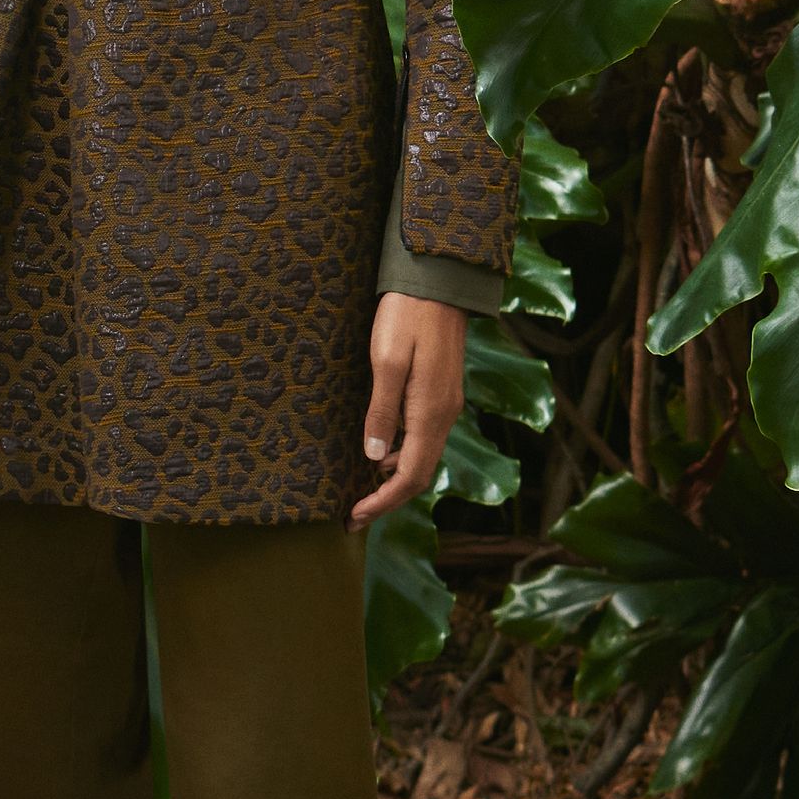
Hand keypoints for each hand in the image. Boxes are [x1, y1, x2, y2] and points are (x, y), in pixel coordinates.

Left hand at [351, 293, 466, 528]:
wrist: (437, 282)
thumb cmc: (406, 317)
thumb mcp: (386, 362)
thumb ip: (381, 411)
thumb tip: (374, 457)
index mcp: (430, 413)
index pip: (410, 477)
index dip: (383, 502)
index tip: (354, 517)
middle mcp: (444, 415)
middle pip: (420, 473)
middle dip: (388, 498)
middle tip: (353, 513)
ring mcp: (446, 404)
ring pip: (423, 456)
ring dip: (394, 477)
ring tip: (361, 487)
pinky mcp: (441, 392)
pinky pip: (424, 436)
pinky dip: (402, 454)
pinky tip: (379, 451)